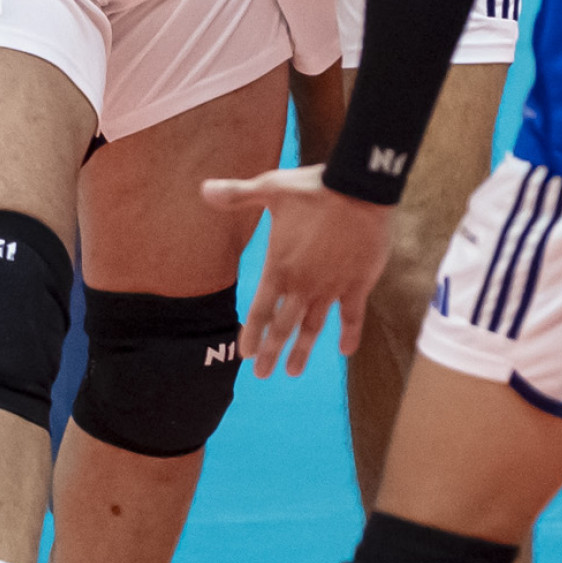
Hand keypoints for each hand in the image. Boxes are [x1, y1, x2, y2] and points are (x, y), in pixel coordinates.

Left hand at [201, 163, 392, 375]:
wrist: (359, 189)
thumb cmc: (312, 190)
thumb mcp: (270, 188)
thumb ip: (237, 195)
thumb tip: (203, 189)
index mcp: (280, 267)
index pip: (261, 310)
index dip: (252, 334)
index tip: (246, 354)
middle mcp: (303, 285)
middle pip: (284, 326)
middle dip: (272, 351)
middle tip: (262, 374)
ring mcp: (331, 287)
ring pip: (314, 327)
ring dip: (303, 350)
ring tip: (293, 372)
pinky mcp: (357, 284)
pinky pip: (353, 316)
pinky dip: (350, 334)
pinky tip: (347, 352)